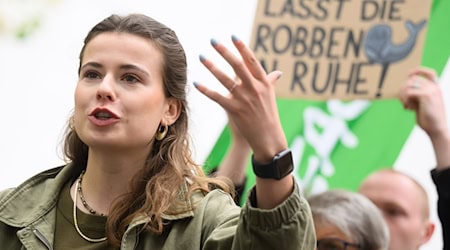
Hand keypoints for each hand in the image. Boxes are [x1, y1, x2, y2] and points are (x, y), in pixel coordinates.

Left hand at [195, 36, 285, 161]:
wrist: (268, 138)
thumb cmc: (268, 116)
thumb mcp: (271, 97)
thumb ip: (270, 82)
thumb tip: (278, 73)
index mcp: (264, 83)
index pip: (252, 61)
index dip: (242, 48)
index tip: (233, 36)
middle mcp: (255, 89)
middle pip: (238, 65)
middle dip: (224, 51)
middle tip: (213, 41)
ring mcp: (245, 99)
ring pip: (226, 79)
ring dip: (212, 67)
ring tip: (201, 56)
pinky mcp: (235, 110)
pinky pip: (218, 97)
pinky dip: (206, 90)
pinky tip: (196, 83)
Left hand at [399, 67, 446, 138]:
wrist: (437, 128)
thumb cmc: (429, 118)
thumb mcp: (423, 105)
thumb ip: (417, 96)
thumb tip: (402, 90)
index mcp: (435, 88)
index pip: (429, 73)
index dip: (418, 70)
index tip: (409, 75)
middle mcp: (434, 87)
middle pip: (413, 79)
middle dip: (404, 89)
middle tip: (403, 101)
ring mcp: (431, 90)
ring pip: (409, 84)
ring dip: (403, 94)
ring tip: (405, 104)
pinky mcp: (426, 95)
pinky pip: (408, 92)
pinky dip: (405, 100)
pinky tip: (408, 108)